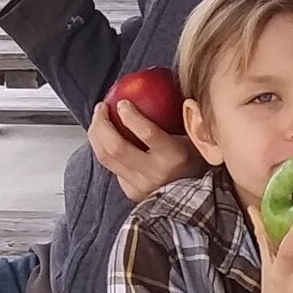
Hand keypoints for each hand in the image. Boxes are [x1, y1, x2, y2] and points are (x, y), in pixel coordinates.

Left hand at [86, 99, 204, 202]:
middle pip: (116, 147)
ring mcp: (140, 185)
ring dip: (95, 135)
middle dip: (102, 124)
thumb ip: (188, 121)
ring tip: (98, 119)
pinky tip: (104, 139)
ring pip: (106, 158)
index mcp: (174, 157)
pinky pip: (112, 167)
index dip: (131, 116)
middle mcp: (154, 173)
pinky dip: (104, 150)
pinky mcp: (130, 192)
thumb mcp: (197, 141)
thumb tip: (177, 92)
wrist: (194, 201)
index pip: (147, 134)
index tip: (123, 103)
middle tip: (101, 107)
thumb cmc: (196, 163)